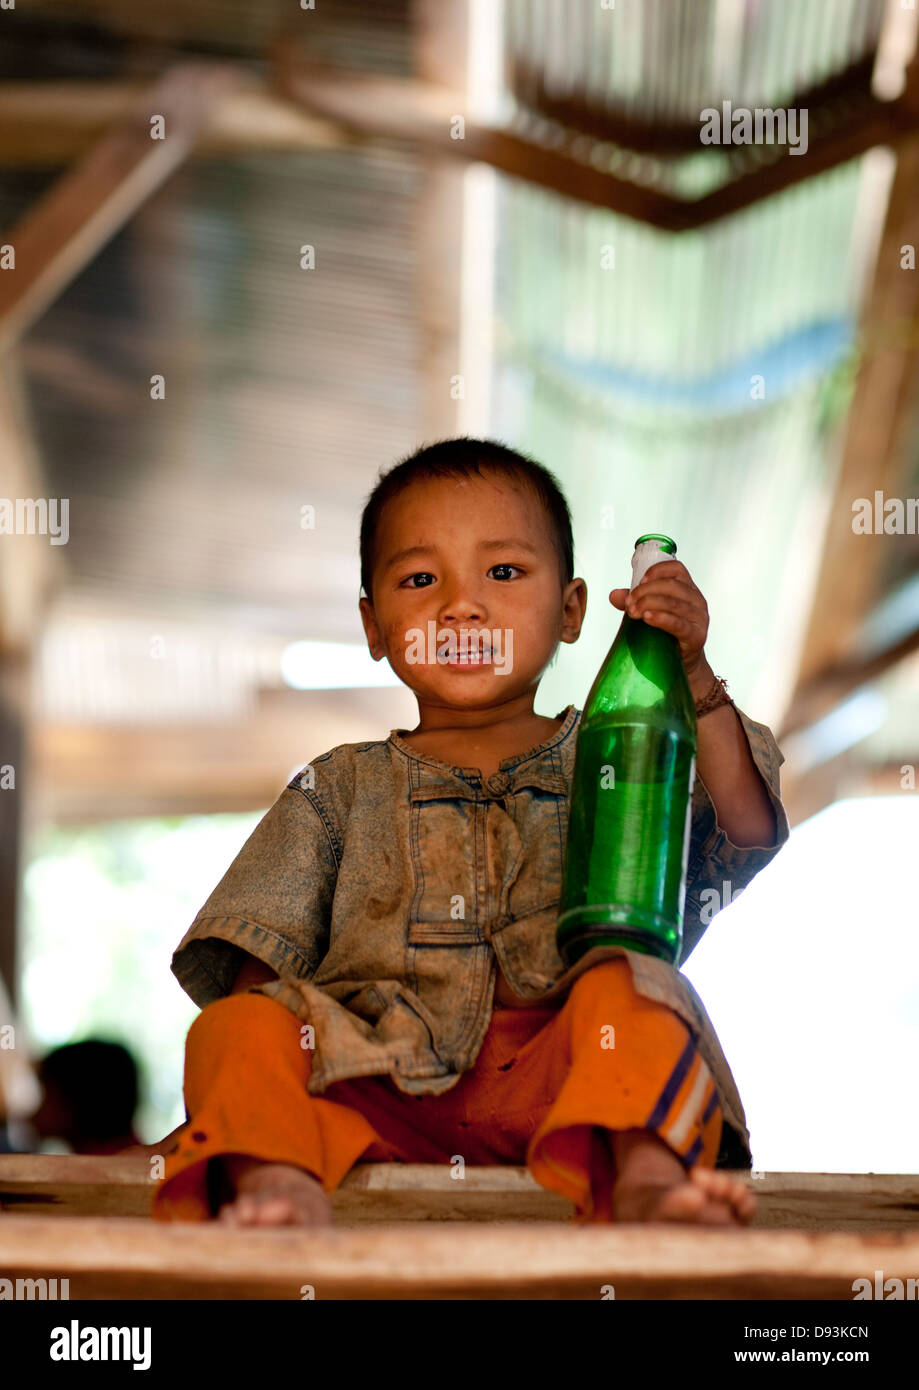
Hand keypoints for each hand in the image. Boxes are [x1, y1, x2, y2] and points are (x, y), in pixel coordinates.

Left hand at [609, 559, 711, 689]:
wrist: (683, 663)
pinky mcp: (696, 636)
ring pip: (674, 603)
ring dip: (649, 604)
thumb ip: (633, 601)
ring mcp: (699, 618)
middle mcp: (697, 600)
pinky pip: (679, 624)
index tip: (639, 581)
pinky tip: (648, 617)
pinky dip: (662, 618)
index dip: (657, 571)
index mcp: (688, 589)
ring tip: (633, 612)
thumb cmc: (667, 633)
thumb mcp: (649, 612)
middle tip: (629, 604)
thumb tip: (614, 595)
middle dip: (646, 591)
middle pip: (672, 586)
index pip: (677, 569)